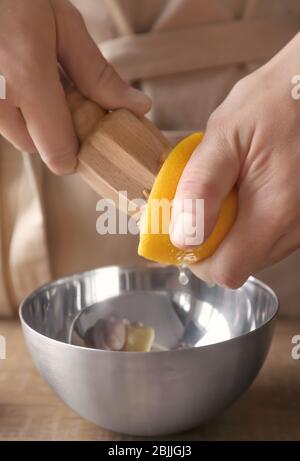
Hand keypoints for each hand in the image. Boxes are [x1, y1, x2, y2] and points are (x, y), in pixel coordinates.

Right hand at [0, 0, 150, 173]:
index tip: (92, 129)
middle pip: (39, 148)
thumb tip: (138, 108)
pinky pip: (3, 120)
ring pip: (18, 135)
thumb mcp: (62, 23)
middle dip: (57, 130)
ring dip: (36, 120)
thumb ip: (97, 73)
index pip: (59, 154)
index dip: (80, 151)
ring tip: (40, 79)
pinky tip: (20, 77)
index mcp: (27, 77)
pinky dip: (17, 108)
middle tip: (66, 94)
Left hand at [170, 32, 299, 287]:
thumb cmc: (273, 102)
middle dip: (215, 241)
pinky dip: (253, 221)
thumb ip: (201, 189)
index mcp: (274, 211)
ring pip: (256, 251)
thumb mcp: (224, 137)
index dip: (199, 259)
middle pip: (241, 263)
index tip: (186, 232)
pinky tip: (251, 188)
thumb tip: (182, 239)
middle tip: (207, 201)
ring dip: (234, 230)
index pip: (228, 271)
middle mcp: (295, 227)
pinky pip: (271, 235)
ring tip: (232, 189)